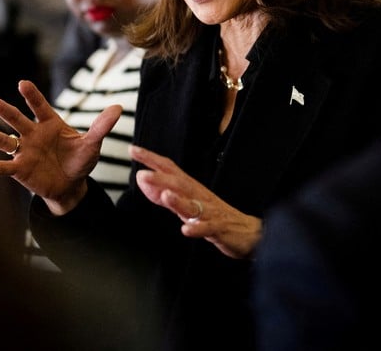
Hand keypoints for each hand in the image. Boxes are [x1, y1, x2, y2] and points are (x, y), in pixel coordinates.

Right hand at [0, 80, 122, 214]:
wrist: (72, 185)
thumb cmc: (80, 160)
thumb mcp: (93, 144)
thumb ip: (101, 126)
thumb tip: (118, 108)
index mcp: (50, 123)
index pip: (39, 106)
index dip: (32, 95)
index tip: (22, 84)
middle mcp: (32, 134)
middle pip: (15, 118)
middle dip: (1, 109)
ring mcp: (24, 151)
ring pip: (3, 141)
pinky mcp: (20, 169)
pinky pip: (4, 167)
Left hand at [130, 145, 262, 259]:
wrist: (247, 231)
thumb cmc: (213, 215)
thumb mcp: (185, 204)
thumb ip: (163, 194)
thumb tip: (142, 180)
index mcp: (190, 188)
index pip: (169, 169)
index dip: (151, 159)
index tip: (133, 150)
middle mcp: (198, 196)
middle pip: (178, 184)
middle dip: (160, 178)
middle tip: (142, 174)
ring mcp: (209, 211)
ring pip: (192, 204)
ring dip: (178, 200)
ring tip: (165, 196)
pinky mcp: (219, 227)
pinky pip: (207, 227)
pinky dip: (197, 228)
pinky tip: (186, 229)